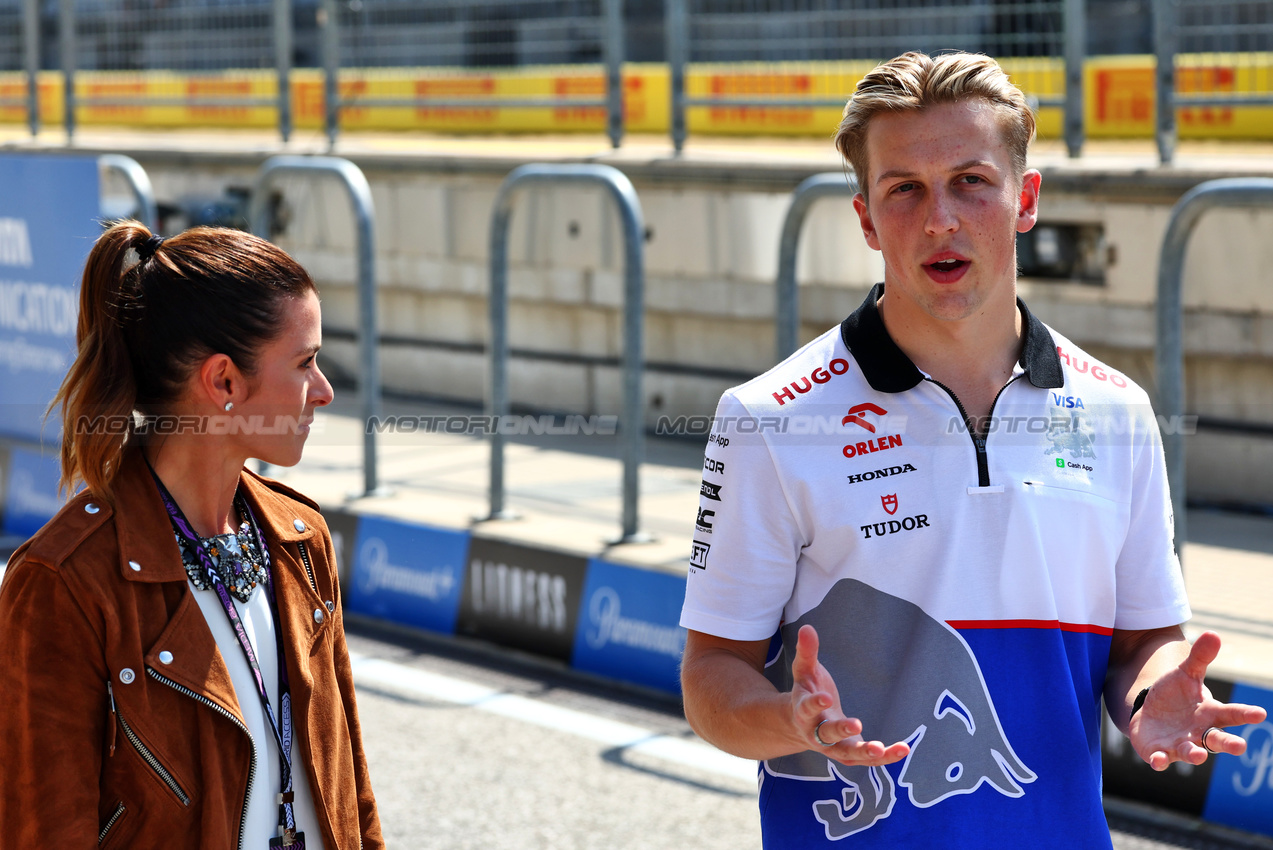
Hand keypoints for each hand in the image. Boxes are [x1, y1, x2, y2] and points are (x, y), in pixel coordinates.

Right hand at [789, 624, 909, 766]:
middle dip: (840, 731)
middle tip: (856, 724)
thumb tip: (807, 628)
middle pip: (826, 735)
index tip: (826, 697)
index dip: (815, 704)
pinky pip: (866, 759)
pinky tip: (903, 749)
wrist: (801, 724)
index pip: (807, 709)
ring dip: (863, 753)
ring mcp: (832, 747)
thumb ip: (807, 652)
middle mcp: (815, 734)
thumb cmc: (807, 691)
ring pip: (847, 754)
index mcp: (803, 712)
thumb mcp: (805, 671)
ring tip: (880, 749)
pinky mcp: (849, 753)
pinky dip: (884, 756)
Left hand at [1129, 631, 1266, 770]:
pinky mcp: (1159, 752)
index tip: (1260, 713)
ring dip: (1195, 754)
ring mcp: (1181, 745)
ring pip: (1192, 753)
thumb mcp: (1186, 674)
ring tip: (1198, 755)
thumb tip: (1214, 633)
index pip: (1232, 714)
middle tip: (1240, 746)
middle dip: (1228, 744)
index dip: (1245, 713)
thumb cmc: (1176, 695)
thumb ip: (1200, 658)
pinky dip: (1160, 761)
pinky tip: (1158, 760)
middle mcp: (1199, 733)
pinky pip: (1161, 759)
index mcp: (1211, 714)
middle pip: (1217, 740)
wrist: (1153, 714)